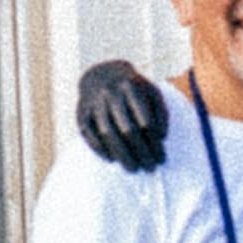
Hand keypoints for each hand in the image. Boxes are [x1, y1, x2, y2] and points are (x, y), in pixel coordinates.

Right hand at [74, 58, 166, 175]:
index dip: (154, 143)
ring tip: (133, 168)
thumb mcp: (151, 92)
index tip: (161, 158)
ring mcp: (94, 103)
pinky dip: (100, 149)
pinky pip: (89, 135)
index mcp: (131, 87)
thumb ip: (160, 112)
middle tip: (150, 168)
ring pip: (108, 133)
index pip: (145, 121)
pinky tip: (112, 159)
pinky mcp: (81, 113)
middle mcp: (110, 94)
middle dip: (140, 152)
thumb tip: (161, 137)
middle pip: (127, 129)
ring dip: (122, 154)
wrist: (101, 73)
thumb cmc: (133, 89)